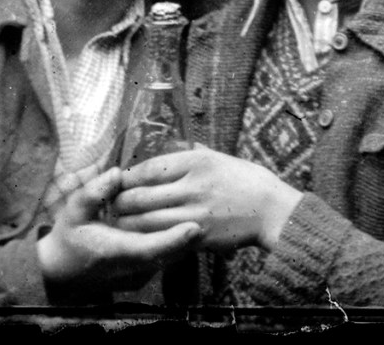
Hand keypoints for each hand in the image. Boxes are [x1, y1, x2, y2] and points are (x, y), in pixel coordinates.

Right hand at [37, 165, 201, 290]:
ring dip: (187, 242)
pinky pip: (166, 261)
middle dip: (191, 239)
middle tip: (211, 216)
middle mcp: (130, 270)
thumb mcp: (74, 210)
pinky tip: (190, 226)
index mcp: (113, 252)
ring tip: (206, 216)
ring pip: (170, 260)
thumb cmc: (69, 237)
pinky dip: (178, 245)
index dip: (173, 240)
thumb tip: (116, 174)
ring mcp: (138, 277)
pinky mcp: (143, 278)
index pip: (149, 250)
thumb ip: (93, 193)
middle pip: (169, 256)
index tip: (194, 226)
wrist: (62, 273)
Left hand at [113, 147, 303, 252]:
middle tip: (111, 204)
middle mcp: (192, 186)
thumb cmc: (248, 181)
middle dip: (120, 202)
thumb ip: (195, 153)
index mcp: (196, 161)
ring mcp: (194, 213)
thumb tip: (174, 144)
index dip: (127, 176)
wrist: (273, 210)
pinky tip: (140, 239)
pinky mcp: (198, 236)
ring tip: (119, 223)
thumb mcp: (220, 157)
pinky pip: (163, 239)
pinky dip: (148, 240)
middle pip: (140, 195)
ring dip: (128, 224)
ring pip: (146, 221)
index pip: (149, 168)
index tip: (117, 180)